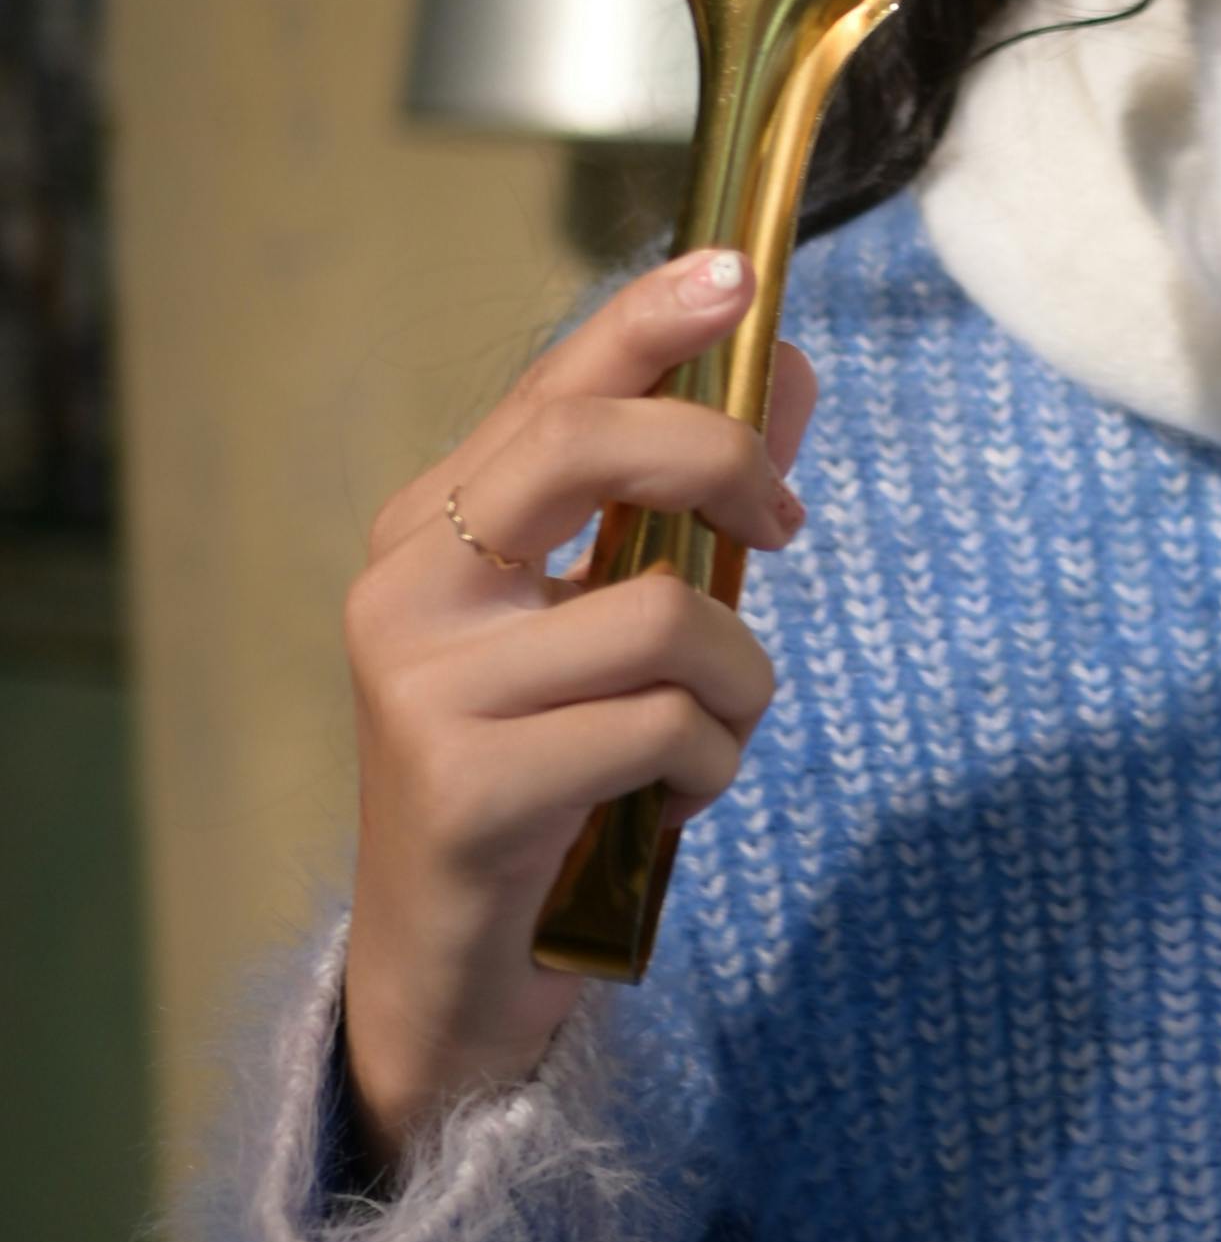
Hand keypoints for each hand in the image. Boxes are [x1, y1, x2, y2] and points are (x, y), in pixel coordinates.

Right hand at [340, 255, 815, 1166]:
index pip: (548, 392)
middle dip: (722, 462)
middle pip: (590, 450)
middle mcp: (407, 587)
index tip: (736, 270)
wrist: (451, 970)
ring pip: (668, 615)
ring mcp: (424, 684)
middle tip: (782, 525)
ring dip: (738, 686)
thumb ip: (695, 514)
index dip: (644, 322)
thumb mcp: (619, 633)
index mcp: (433, 532)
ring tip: (706, 739)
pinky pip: (663, 728)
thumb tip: (791, 374)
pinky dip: (709, 767)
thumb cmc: (549, 782)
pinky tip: (668, 803)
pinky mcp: (465, 783)